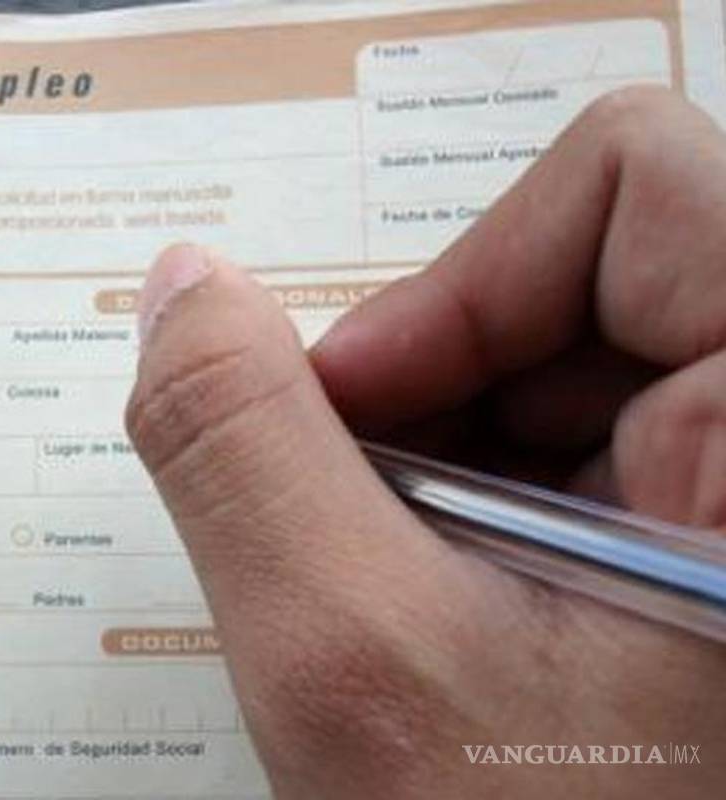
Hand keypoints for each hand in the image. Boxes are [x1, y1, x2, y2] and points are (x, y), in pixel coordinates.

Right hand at [127, 86, 725, 797]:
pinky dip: (478, 500)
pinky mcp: (713, 537)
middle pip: (586, 275)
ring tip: (409, 591)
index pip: (635, 184)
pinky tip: (449, 603)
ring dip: (444, 459)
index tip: (361, 414)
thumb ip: (238, 447)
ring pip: (567, 363)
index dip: (468, 278)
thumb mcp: (355, 663)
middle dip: (434, 388)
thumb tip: (181, 287)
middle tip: (363, 521)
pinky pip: (581, 441)